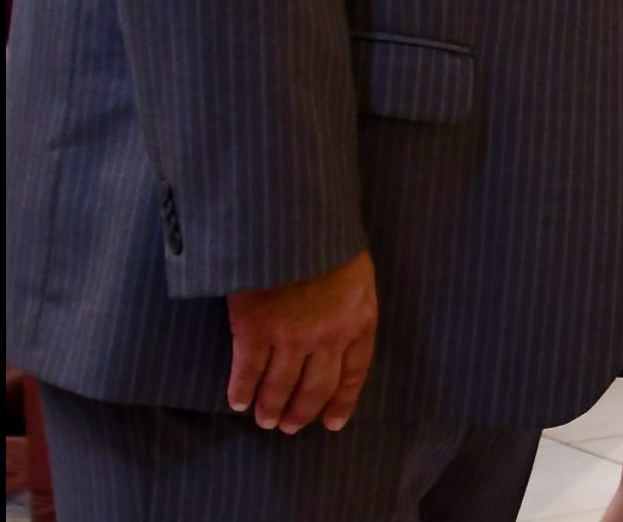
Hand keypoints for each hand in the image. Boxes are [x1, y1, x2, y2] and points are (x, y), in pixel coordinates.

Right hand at [225, 248, 377, 432]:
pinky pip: (247, 372)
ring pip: (280, 386)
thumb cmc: (328, 239)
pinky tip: (237, 403)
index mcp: (359, 320)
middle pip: (316, 388)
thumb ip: (350, 305)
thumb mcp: (357, 272)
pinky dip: (241, 391)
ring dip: (271, 408)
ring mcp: (290, 336)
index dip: (342, 401)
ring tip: (265, 421)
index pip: (354, 373)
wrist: (294, 222)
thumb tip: (340, 331)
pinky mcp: (254, 330)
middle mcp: (328, 336)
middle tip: (289, 426)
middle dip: (302, 412)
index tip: (331, 423)